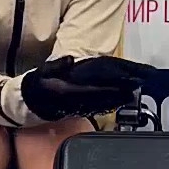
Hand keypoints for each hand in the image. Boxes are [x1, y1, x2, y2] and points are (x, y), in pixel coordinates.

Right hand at [20, 55, 148, 119]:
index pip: (95, 88)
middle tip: (138, 84)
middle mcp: (77, 102)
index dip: (111, 86)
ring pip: (104, 103)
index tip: (125, 81)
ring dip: (120, 98)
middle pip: (104, 97)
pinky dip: (112, 103)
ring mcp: (80, 107)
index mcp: (69, 92)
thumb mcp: (42, 72)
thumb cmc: (37, 86)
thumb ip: (56, 66)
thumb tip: (70, 59)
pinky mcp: (81, 109)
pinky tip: (122, 99)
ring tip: (135, 91)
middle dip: (121, 91)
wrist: (30, 104)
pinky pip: (99, 107)